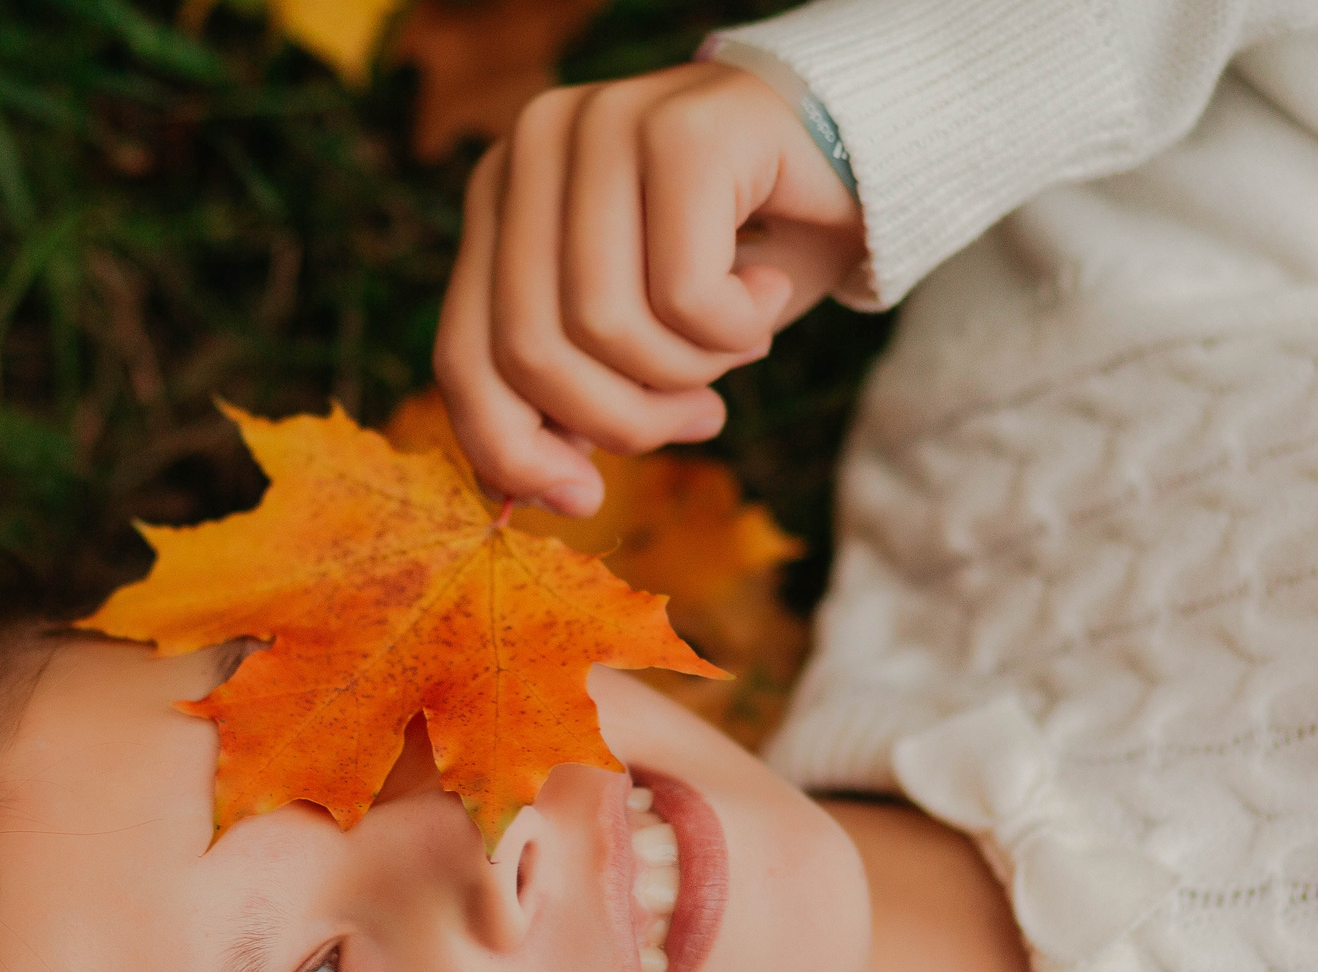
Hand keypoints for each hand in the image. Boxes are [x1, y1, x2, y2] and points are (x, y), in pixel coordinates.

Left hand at [436, 63, 867, 516]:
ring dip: (691, 372)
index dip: (510, 450)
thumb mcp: (634, 339)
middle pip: (532, 352)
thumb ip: (567, 397)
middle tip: (700, 415)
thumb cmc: (734, 258)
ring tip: (740, 341)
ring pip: (609, 329)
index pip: (463, 355)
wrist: (855, 158)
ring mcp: (604, 124)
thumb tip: (533, 490)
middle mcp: (532, 145)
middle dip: (624, 420)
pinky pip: (688, 297)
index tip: (582, 500)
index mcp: (499, 196)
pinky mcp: (684, 129)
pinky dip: (739, 331)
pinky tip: (769, 293)